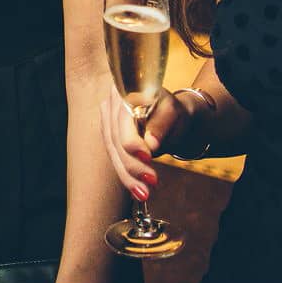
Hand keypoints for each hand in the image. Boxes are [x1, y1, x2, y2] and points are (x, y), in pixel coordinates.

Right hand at [100, 83, 196, 201]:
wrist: (171, 118)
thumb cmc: (173, 111)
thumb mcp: (174, 112)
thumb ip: (162, 124)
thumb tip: (151, 144)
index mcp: (125, 90)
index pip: (123, 118)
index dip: (131, 139)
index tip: (147, 156)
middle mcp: (111, 104)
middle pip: (116, 138)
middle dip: (132, 164)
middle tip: (150, 182)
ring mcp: (107, 122)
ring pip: (113, 152)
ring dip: (128, 175)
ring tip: (144, 193)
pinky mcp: (109, 138)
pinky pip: (115, 158)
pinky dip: (126, 176)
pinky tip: (136, 190)